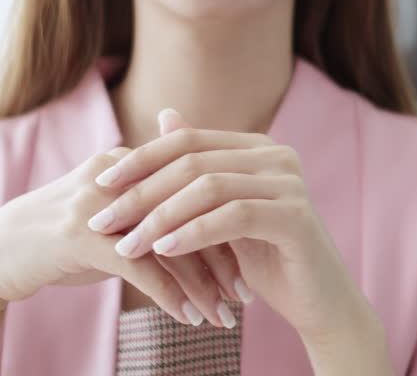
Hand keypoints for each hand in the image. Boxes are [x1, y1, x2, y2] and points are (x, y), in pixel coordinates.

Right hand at [0, 143, 245, 326]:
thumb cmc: (56, 242)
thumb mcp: (108, 220)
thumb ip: (151, 216)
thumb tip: (201, 230)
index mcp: (129, 163)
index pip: (195, 192)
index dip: (227, 227)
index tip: (253, 260)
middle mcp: (119, 175)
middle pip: (191, 213)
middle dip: (225, 258)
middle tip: (249, 293)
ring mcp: (100, 203)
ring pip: (172, 243)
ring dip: (204, 285)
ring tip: (227, 316)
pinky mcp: (82, 236)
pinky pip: (143, 268)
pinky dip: (173, 295)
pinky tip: (191, 318)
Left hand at [92, 109, 373, 341]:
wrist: (317, 301)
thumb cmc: (266, 258)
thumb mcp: (222, 213)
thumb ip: (197, 169)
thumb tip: (164, 115)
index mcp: (257, 148)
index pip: (188, 141)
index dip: (141, 159)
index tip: (99, 184)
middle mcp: (277, 155)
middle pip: (193, 162)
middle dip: (141, 193)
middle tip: (102, 220)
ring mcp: (289, 183)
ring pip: (209, 187)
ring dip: (159, 218)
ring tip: (126, 245)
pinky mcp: (295, 216)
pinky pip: (233, 217)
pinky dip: (193, 232)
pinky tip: (164, 249)